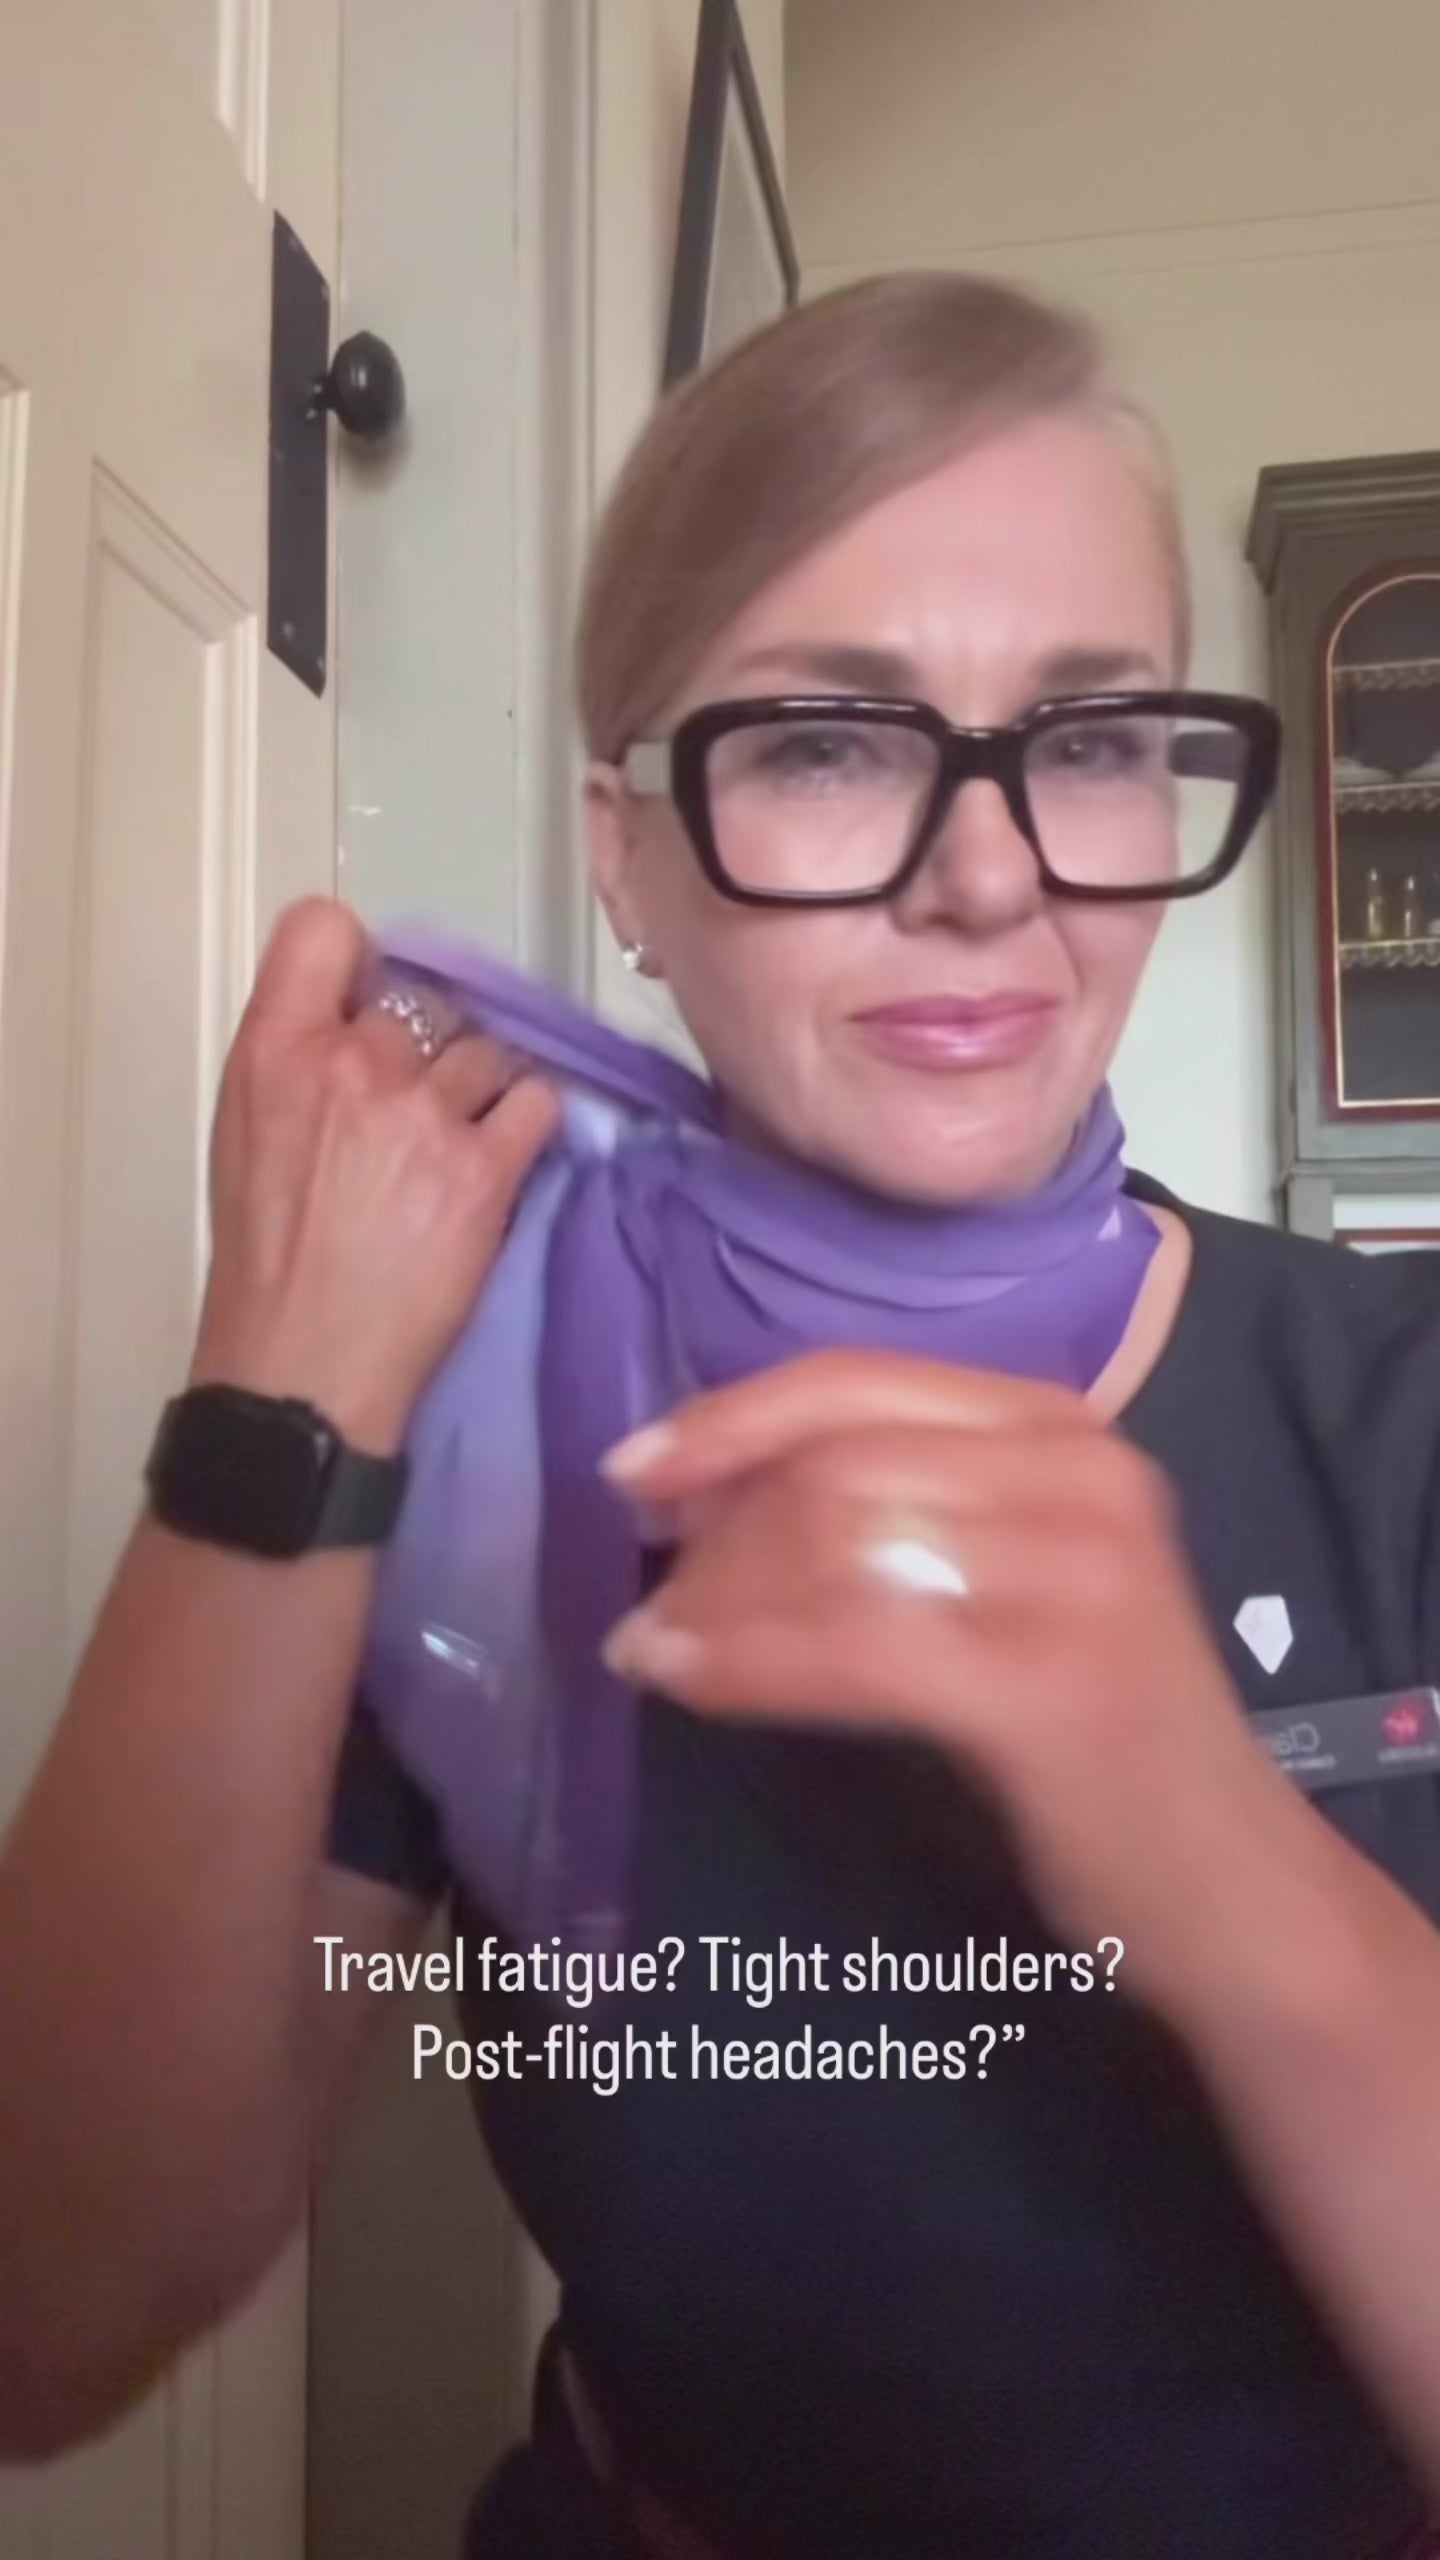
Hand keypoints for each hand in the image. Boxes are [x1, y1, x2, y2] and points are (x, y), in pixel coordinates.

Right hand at [188, 900, 559, 1449]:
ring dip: (482, 1087)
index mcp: (277, 1049)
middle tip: (421, 1100)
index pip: (323, 929)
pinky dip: (528, 1120)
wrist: (304, 1362)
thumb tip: (358, 1018)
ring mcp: (425, 1113)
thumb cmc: (269, 1257)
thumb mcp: (248, 1131)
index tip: (370, 998)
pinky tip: (504, 1153)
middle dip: (430, 1043)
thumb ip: (299, 1059)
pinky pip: (537, 1100)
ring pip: (487, 1049)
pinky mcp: (485, 1168)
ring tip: (460, 1139)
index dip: (359, 957)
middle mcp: (354, 1063)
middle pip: (426, 997)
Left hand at [599, 1351, 1303, 1997]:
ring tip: (656, 1642)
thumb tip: (713, 1494)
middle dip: (714, 1524)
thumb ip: (903, 1510)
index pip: (860, 1379)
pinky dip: (741, 1660)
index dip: (730, 1416)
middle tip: (651, 1590)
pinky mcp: (1045, 1682)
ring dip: (714, 1597)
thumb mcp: (1016, 1577)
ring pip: (831, 1543)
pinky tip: (680, 1679)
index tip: (631, 1465)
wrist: (1229, 1881)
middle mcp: (1080, 1473)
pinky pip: (846, 1647)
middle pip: (834, 1460)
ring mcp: (1074, 1573)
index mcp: (1065, 1428)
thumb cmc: (1100, 1732)